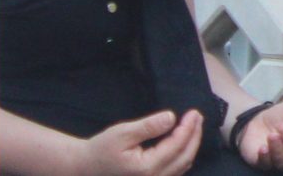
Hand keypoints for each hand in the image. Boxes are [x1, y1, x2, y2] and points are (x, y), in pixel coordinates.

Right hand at [75, 110, 202, 175]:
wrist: (84, 168)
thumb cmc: (101, 150)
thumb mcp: (123, 133)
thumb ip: (148, 126)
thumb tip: (172, 118)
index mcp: (147, 169)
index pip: (177, 145)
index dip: (188, 128)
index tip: (194, 112)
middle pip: (185, 157)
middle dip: (194, 135)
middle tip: (198, 117)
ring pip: (182, 165)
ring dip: (191, 145)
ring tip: (194, 126)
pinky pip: (174, 171)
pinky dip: (183, 155)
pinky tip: (183, 141)